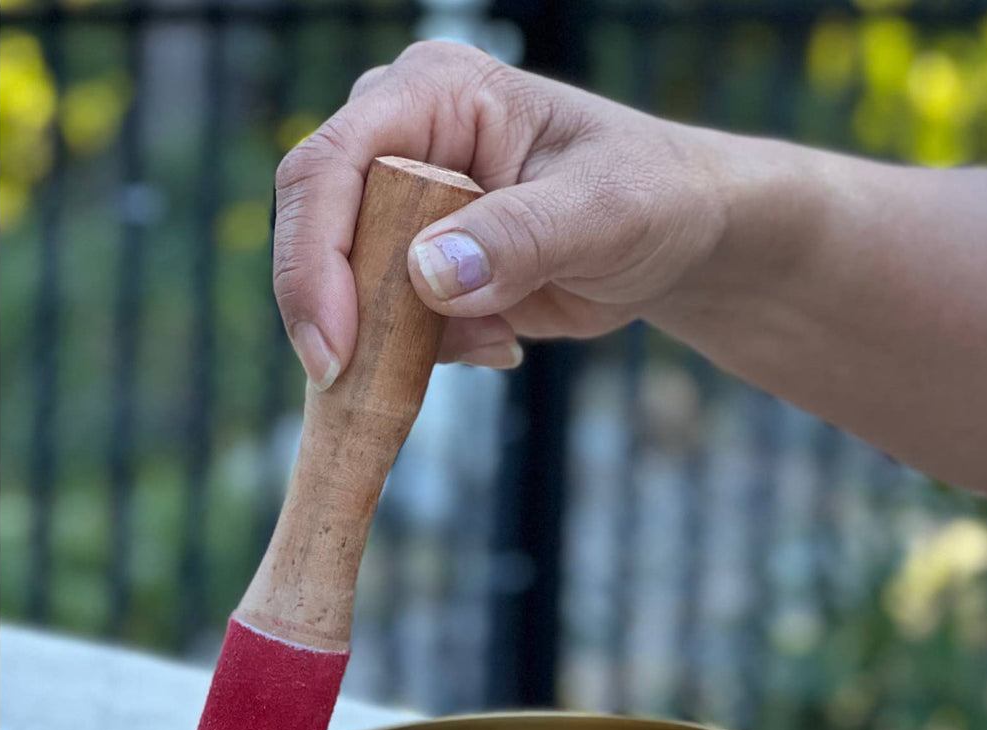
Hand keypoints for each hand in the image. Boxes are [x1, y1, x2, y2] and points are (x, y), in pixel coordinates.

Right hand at [273, 41, 728, 378]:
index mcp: (436, 93)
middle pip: (321, 232)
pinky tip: (504, 339)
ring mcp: (407, 206)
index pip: (332, 166)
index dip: (314, 260)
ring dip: (407, 340)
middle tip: (391, 379)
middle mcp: (403, 141)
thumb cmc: (649, 195)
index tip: (334, 351)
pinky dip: (435, 351)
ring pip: (350, 289)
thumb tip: (427, 275)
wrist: (672, 236)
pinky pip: (389, 323)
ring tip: (501, 335)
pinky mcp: (420, 266)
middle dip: (351, 316)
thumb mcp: (602, 213)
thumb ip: (519, 238)